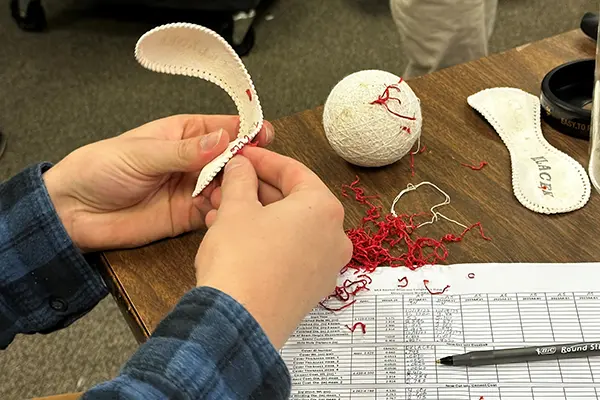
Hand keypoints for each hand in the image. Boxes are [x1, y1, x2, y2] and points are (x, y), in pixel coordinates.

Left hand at [43, 114, 273, 251]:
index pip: (223, 127)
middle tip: (260, 172)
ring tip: (246, 195)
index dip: (246, 130)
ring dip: (241, 190)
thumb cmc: (99, 169)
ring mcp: (193, 188)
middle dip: (250, 164)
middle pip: (234, 159)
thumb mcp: (141, 154)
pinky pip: (217, 212)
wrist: (74, 212)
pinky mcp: (189, 216)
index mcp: (183, 133)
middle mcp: (194, 160)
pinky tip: (228, 213)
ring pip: (230, 186)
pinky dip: (226, 212)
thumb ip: (183, 151)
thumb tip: (222, 140)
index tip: (264, 136)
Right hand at [195, 148, 352, 348]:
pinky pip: (290, 252)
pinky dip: (265, 240)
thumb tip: (242, 165)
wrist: (239, 323)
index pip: (294, 171)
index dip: (263, 160)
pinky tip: (233, 236)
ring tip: (219, 210)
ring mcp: (325, 266)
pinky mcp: (311, 289)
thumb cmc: (241, 259)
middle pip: (293, 201)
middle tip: (227, 183)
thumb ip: (241, 179)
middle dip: (255, 190)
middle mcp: (334, 236)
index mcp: (324, 208)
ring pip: (288, 228)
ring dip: (255, 215)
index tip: (242, 154)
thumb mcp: (236, 208)